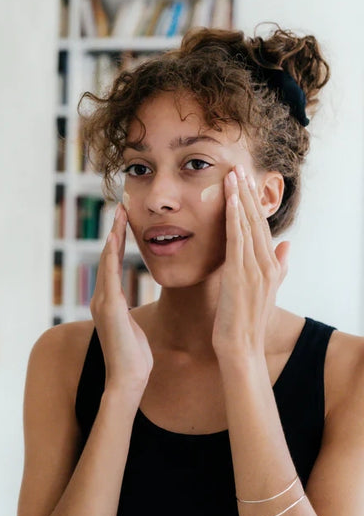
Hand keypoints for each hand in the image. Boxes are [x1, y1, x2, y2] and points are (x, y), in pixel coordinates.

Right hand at [90, 204, 152, 405]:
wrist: (127, 381)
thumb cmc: (134, 359)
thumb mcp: (132, 328)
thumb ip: (126, 311)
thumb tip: (127, 302)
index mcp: (109, 301)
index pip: (113, 264)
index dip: (118, 241)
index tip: (126, 220)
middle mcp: (102, 298)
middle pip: (107, 257)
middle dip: (114, 231)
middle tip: (121, 206)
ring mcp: (102, 303)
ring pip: (106, 261)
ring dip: (113, 237)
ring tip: (120, 214)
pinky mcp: (108, 309)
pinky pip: (110, 276)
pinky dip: (111, 256)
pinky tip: (116, 239)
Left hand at [212, 165, 289, 357]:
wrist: (241, 347)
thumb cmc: (248, 321)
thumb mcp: (266, 291)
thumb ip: (278, 267)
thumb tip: (287, 245)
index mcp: (271, 266)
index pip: (263, 227)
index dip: (254, 203)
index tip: (247, 182)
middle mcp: (266, 264)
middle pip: (257, 221)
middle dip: (248, 193)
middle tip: (238, 168)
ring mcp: (254, 269)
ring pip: (248, 225)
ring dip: (240, 198)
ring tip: (233, 174)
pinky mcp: (240, 275)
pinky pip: (237, 240)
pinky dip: (234, 217)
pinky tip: (229, 200)